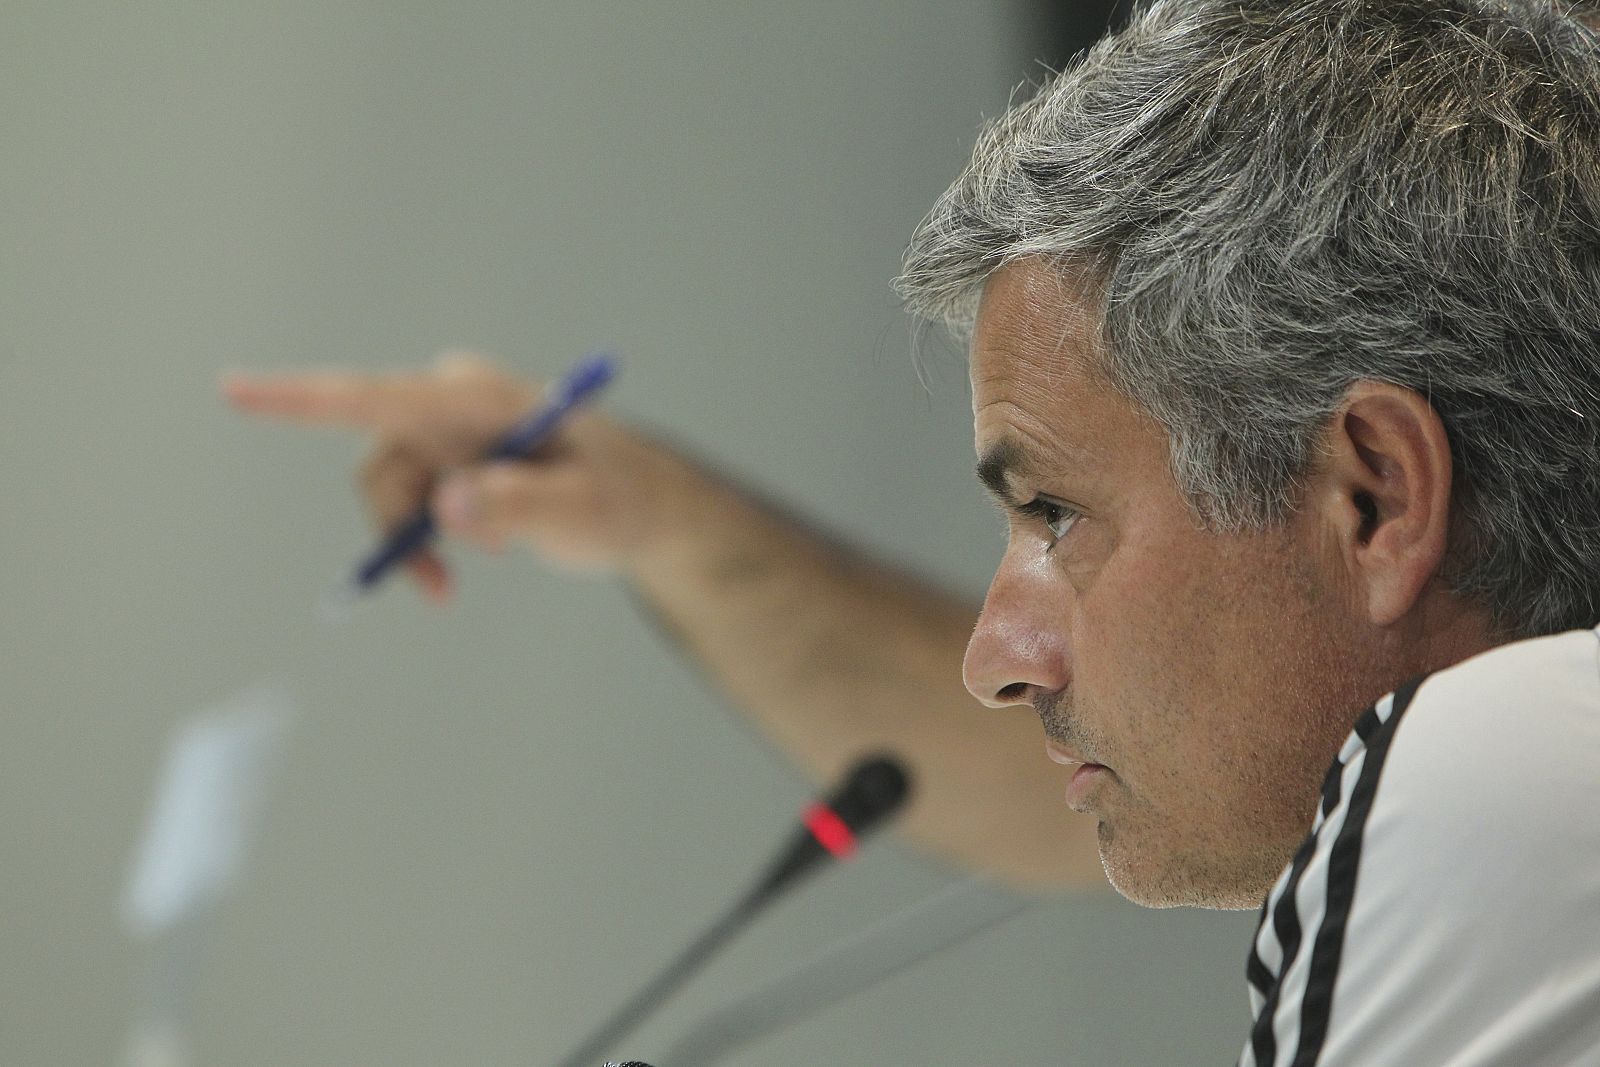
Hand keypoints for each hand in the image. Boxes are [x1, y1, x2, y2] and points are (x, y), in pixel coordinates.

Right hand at [223, 351, 676, 602]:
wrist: (645, 509)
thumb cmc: (621, 501)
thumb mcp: (580, 512)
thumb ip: (516, 506)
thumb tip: (447, 503)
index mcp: (480, 398)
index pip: (376, 396)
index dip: (300, 397)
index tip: (233, 389)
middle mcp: (454, 401)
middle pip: (382, 464)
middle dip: (399, 528)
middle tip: (439, 590)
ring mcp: (451, 428)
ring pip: (391, 489)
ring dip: (417, 541)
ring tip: (462, 577)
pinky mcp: (453, 455)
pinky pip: (410, 498)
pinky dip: (428, 537)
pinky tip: (481, 552)